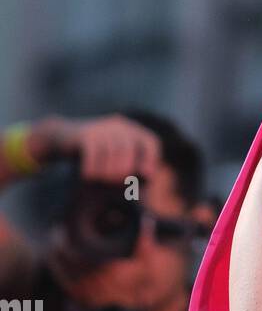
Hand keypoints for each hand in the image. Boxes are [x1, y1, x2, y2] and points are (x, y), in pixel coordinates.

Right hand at [41, 113, 161, 181]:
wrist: (61, 137)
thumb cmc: (91, 154)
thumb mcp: (112, 157)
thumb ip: (129, 166)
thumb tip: (149, 178)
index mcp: (130, 129)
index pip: (151, 142)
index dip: (151, 160)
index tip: (146, 177)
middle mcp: (119, 126)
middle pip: (131, 150)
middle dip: (125, 171)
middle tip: (115, 184)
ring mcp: (102, 128)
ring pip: (113, 154)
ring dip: (107, 173)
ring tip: (100, 180)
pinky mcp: (85, 135)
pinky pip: (94, 155)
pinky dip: (92, 169)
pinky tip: (87, 176)